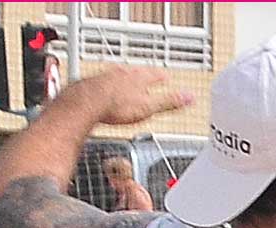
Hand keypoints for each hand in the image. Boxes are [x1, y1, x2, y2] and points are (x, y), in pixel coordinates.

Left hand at [59, 67, 192, 125]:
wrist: (85, 102)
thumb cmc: (114, 105)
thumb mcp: (149, 107)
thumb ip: (170, 101)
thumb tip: (190, 97)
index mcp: (139, 78)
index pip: (155, 75)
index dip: (161, 77)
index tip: (166, 77)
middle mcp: (122, 74)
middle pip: (136, 72)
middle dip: (142, 75)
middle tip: (146, 76)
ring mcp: (105, 76)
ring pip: (118, 74)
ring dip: (123, 78)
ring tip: (125, 82)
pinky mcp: (90, 83)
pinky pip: (101, 81)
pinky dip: (106, 85)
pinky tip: (104, 90)